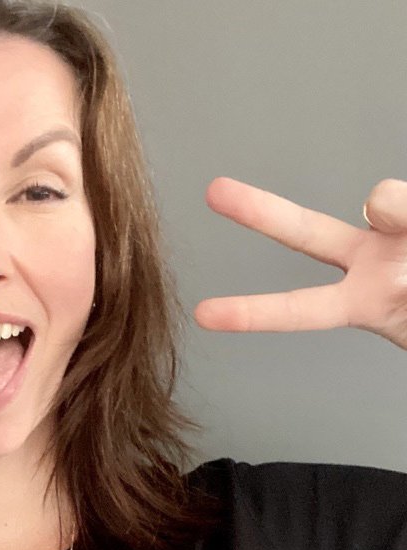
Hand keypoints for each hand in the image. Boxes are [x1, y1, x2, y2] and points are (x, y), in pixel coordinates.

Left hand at [193, 177, 406, 350]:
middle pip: (307, 232)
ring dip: (400, 212)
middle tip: (213, 191)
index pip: (298, 310)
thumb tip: (378, 211)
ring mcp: (397, 233)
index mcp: (363, 302)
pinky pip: (405, 201)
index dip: (252, 314)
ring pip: (383, 201)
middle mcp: (374, 260)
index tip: (204, 316)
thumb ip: (395, 282)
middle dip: (262, 211)